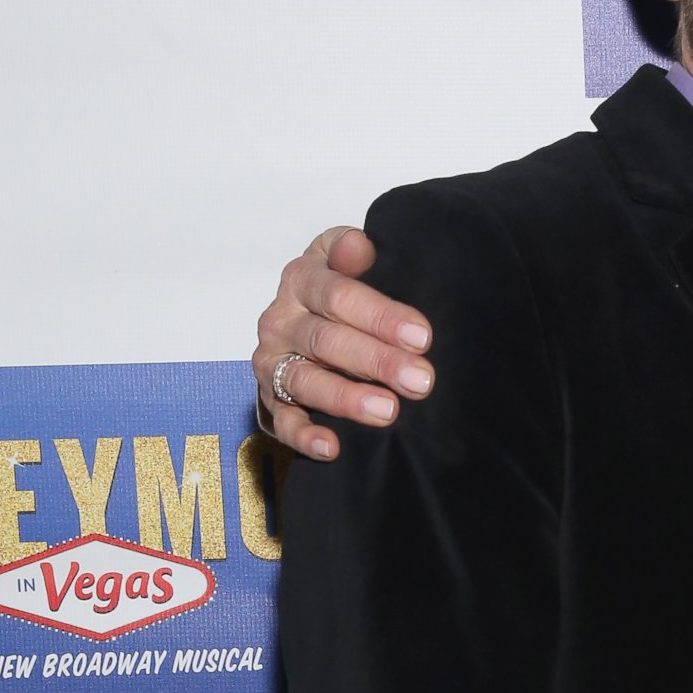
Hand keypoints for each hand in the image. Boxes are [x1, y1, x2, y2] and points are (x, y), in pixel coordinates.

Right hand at [252, 226, 435, 461]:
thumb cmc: (339, 293)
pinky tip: (332, 447)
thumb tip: (360, 244)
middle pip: (327, 339)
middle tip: (420, 380)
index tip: (422, 337)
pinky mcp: (270, 399)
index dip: (381, 315)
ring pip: (306, 380)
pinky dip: (304, 435)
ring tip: (388, 411)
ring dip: (347, 398)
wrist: (304, 321)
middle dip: (377, 360)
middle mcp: (281, 319)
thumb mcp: (345, 263)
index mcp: (302, 279)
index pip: (339, 295)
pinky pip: (283, 421)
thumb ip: (350, 253)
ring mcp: (272, 360)